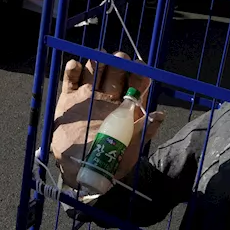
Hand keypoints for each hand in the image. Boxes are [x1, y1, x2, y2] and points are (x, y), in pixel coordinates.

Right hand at [51, 54, 164, 185]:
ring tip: (98, 59)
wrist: (81, 171)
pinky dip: (73, 69)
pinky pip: (71, 79)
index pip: (135, 83)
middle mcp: (108, 98)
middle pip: (115, 71)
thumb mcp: (131, 147)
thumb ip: (144, 129)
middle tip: (119, 59)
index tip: (139, 67)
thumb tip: (159, 114)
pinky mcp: (69, 100)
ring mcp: (88, 97)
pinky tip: (75, 66)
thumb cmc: (110, 160)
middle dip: (119, 62)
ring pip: (94, 70)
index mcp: (125, 106)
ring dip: (97, 60)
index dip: (138, 73)